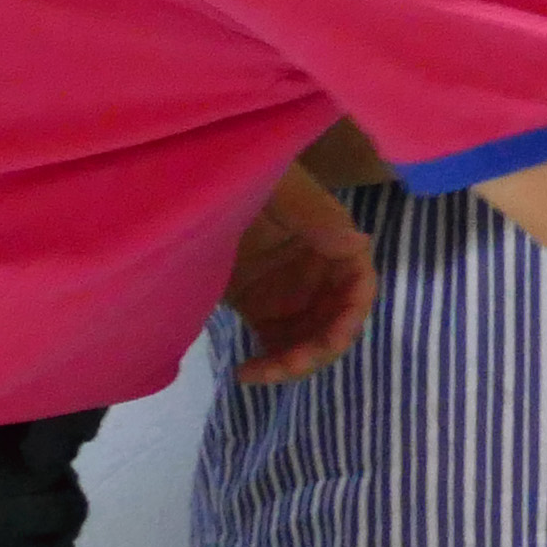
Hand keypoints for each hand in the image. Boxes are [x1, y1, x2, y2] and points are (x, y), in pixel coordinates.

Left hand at [225, 164, 376, 383]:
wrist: (186, 186)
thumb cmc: (240, 174)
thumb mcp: (280, 189)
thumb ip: (316, 216)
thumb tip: (360, 244)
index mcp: (331, 242)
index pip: (359, 286)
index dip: (351, 317)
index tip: (330, 340)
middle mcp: (317, 274)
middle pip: (335, 323)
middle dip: (316, 350)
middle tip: (281, 366)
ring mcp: (289, 293)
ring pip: (307, 341)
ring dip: (291, 364)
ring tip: (253, 373)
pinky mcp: (259, 308)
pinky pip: (276, 344)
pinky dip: (268, 364)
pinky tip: (244, 371)